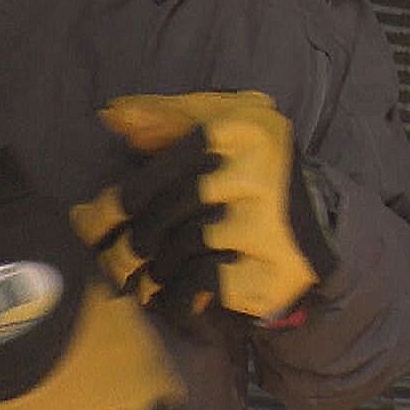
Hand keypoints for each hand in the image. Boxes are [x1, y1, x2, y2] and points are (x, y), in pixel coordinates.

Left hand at [69, 91, 336, 322]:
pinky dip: (179, 294)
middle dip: (132, 242)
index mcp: (243, 129)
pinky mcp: (271, 269)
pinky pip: (202, 283)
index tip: (88, 223)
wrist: (322, 220)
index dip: (114, 203)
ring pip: (180, 248)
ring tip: (148, 277)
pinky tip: (175, 296)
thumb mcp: (221, 125)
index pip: (157, 170)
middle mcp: (258, 172)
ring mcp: (267, 223)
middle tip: (118, 258)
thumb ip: (165, 117)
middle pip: (164, 212)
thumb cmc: (252, 165)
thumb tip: (110, 114)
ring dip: (156, 270)